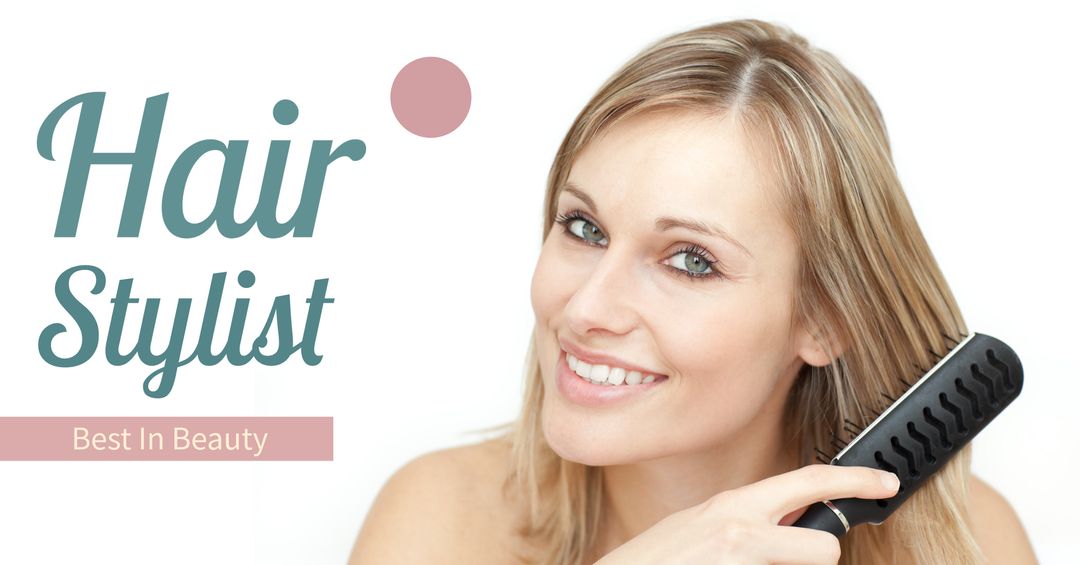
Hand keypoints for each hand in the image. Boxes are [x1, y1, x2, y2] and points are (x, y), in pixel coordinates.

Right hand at [594, 464, 899, 564]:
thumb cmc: (653, 563)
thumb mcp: (698, 527)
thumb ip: (742, 522)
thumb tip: (786, 523)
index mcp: (732, 507)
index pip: (807, 482)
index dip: (854, 481)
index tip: (885, 483)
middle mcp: (739, 530)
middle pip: (824, 547)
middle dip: (818, 557)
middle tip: (800, 558)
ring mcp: (738, 560)